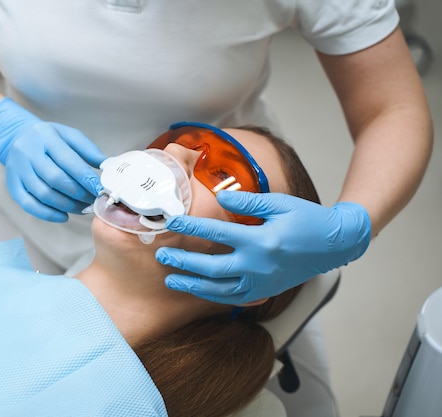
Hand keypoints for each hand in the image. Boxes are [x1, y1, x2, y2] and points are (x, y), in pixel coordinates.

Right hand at [0, 98, 106, 221]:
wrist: (16, 138)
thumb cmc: (48, 139)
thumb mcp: (69, 136)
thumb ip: (88, 150)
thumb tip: (107, 167)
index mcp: (46, 138)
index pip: (68, 161)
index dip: (86, 179)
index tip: (100, 190)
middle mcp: (29, 153)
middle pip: (55, 179)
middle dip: (78, 194)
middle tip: (93, 201)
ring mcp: (18, 171)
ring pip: (43, 194)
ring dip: (67, 206)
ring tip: (82, 208)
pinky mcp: (12, 186)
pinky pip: (29, 205)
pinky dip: (48, 214)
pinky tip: (64, 216)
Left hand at [156, 191, 370, 303]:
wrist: (334, 245)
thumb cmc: (307, 220)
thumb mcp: (279, 203)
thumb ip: (248, 203)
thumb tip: (220, 198)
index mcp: (260, 240)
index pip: (216, 232)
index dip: (191, 226)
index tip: (172, 221)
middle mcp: (258, 266)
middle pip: (211, 267)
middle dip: (184, 262)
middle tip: (162, 256)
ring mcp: (261, 283)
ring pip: (219, 289)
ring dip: (193, 286)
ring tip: (171, 280)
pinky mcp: (265, 292)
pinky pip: (234, 299)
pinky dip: (213, 296)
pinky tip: (198, 290)